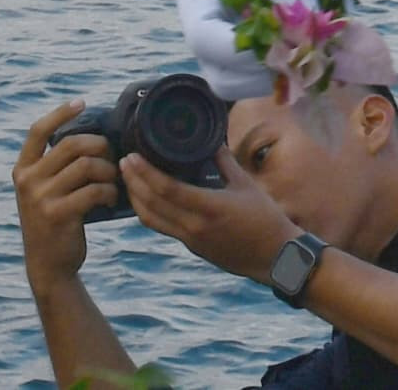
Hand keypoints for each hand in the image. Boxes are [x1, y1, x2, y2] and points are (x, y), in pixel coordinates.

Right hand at [14, 104, 120, 293]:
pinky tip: (110, 198)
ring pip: (86, 166)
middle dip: (101, 146)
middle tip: (113, 159)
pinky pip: (93, 190)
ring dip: (109, 171)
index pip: (38, 131)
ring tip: (114, 181)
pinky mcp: (56, 214)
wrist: (48, 265)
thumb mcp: (44, 191)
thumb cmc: (55, 220)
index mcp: (23, 169)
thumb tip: (93, 137)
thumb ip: (55, 167)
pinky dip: (109, 191)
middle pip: (73, 144)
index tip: (82, 102)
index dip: (60, 112)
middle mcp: (27, 180)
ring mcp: (40, 197)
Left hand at [124, 152, 303, 284]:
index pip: (167, 190)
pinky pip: (162, 228)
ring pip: (152, 220)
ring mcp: (191, 239)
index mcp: (209, 208)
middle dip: (133, 182)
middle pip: (152, 205)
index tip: (133, 157)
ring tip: (129, 180)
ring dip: (136, 199)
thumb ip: (225, 162)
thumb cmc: (265, 219)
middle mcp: (194, 226)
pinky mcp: (192, 247)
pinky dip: (148, 212)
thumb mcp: (246, 185)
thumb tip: (211, 141)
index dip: (145, 173)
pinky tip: (146, 200)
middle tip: (123, 162)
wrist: (274, 257)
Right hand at [178, 0, 346, 93]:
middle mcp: (216, 11)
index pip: (203, 40)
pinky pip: (293, 53)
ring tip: (328, 43)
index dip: (238, 53)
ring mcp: (249, 18)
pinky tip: (339, 33)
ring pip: (261, 70)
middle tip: (307, 55)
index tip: (282, 48)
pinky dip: (314, 52)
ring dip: (293, 67)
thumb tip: (305, 37)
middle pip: (226, 71)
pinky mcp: (282, 20)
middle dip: (265, 70)